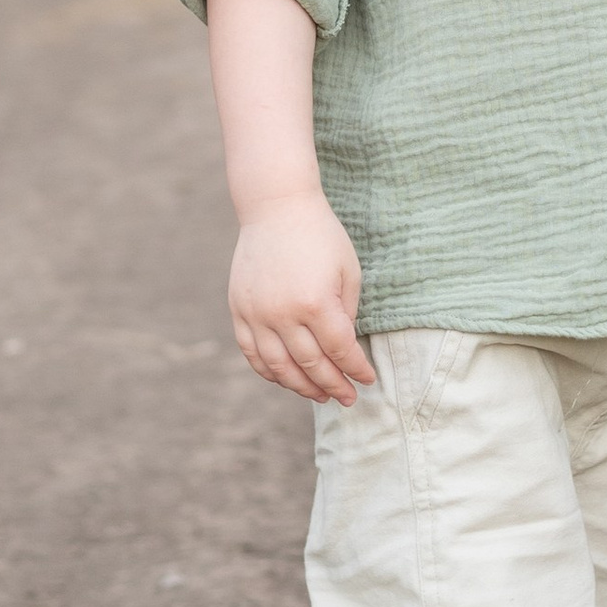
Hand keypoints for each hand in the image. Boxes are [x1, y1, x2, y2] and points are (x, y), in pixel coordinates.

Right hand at [229, 196, 376, 406]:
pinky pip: (251, 353)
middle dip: (333, 385)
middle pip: (311, 365)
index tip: (368, 380)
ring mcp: (257, 313)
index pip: (340, 351)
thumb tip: (343, 349)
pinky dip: (268, 371)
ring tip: (320, 396)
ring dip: (301, 387)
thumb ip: (346, 313)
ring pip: (278, 367)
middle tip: (348, 398)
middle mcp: (283, 313)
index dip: (356, 369)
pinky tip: (285, 379)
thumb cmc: (321, 236)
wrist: (276, 207)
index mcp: (316, 302)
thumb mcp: (347, 271)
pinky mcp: (238, 309)